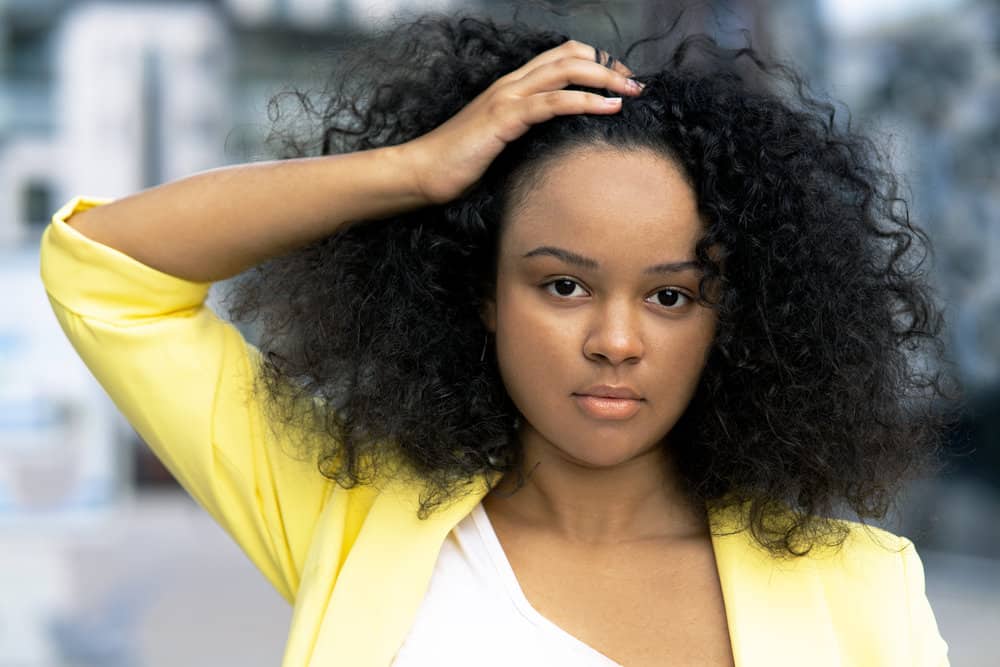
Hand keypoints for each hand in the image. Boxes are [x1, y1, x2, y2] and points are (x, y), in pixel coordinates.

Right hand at [399, 40, 642, 205]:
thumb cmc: (459, 164)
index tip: (621, 83)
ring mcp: (507, 99)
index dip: (596, 63)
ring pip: (566, 71)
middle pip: (570, 56)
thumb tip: (558, 145)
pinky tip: (609, 108)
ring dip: (606, 78)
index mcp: (511, 88)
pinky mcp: (504, 119)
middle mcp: (511, 85)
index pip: (562, 58)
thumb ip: (526, 135)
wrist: (423, 173)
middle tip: (636, 84)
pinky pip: (552, 103)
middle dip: (609, 66)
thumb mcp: (500, 144)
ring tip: (632, 91)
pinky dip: (585, 101)